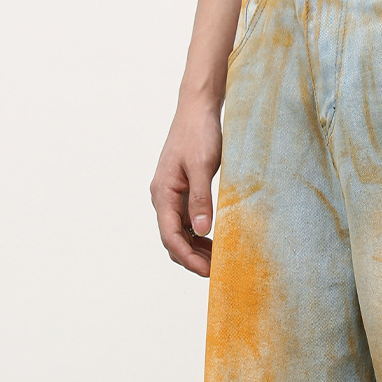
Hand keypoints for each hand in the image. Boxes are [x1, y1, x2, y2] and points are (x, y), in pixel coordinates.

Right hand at [150, 94, 221, 276]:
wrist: (197, 110)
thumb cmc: (199, 134)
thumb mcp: (202, 166)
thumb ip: (200, 199)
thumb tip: (201, 230)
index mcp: (163, 193)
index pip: (170, 236)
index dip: (187, 257)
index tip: (207, 271)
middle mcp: (163, 197)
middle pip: (172, 239)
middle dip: (191, 258)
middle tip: (216, 271)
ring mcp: (171, 196)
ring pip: (179, 233)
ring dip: (195, 249)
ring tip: (218, 260)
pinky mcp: (181, 192)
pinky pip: (187, 222)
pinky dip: (199, 236)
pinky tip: (215, 242)